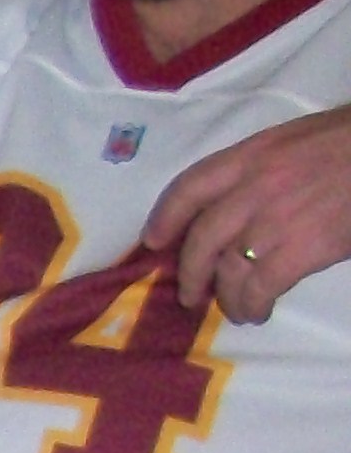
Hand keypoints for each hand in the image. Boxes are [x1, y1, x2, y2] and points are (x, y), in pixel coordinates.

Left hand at [145, 106, 350, 326]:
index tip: (153, 241)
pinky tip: (258, 312)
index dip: (165, 217)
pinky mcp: (299, 250)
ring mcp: (274, 220)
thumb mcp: (298, 140)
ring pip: (227, 270)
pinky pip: (258, 288)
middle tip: (190, 296)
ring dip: (226, 298)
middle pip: (201, 239)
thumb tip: (236, 204)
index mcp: (253, 154)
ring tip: (236, 308)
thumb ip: (262, 169)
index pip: (190, 186)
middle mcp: (254, 187)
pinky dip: (252, 306)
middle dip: (190, 274)